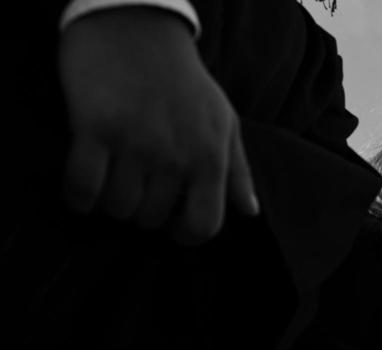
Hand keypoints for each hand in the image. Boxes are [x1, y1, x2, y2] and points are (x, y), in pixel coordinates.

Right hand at [59, 8, 257, 244]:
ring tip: (112, 182)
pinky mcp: (94, 127)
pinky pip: (82, 186)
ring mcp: (134, 142)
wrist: (136, 27)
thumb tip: (249, 212)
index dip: (185, 235)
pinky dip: (78, 198)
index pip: (203, 225)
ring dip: (111, 203)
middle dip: (142, 212)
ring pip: (118, 207)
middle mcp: (174, 154)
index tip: (171, 225)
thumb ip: (237, 170)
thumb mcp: (224, 121)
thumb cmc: (184, 80)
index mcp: (209, 156)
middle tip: (136, 189)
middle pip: (152, 219)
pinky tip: (82, 190)